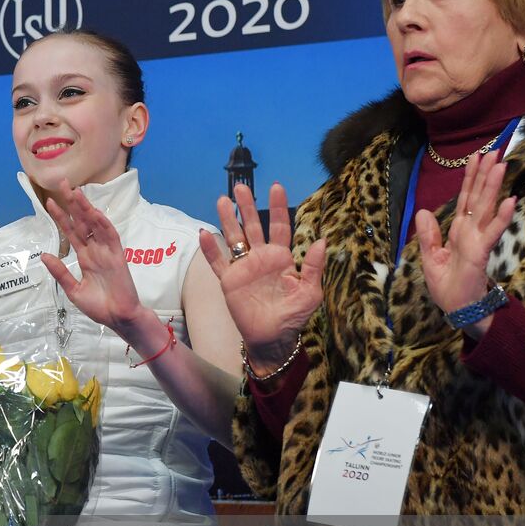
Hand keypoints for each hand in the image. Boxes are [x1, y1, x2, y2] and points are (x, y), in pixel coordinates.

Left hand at [41, 182, 154, 341]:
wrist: (118, 318)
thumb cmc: (99, 306)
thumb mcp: (73, 290)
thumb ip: (60, 272)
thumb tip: (44, 255)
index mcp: (85, 257)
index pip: (71, 232)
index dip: (61, 217)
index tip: (50, 202)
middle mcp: (95, 250)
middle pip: (82, 222)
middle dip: (72, 204)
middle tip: (62, 184)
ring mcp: (107, 252)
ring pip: (95, 225)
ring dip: (86, 209)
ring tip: (76, 193)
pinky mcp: (118, 257)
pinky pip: (111, 237)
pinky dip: (104, 224)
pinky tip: (95, 213)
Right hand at [201, 182, 324, 371]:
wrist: (273, 338)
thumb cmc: (294, 316)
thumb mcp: (311, 293)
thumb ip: (314, 267)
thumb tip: (320, 240)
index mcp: (282, 257)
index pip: (280, 226)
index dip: (278, 207)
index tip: (276, 187)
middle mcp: (261, 257)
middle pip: (253, 226)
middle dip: (248, 206)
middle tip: (242, 187)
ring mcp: (243, 268)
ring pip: (234, 238)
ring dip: (228, 220)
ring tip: (223, 200)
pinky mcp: (229, 281)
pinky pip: (218, 262)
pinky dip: (211, 249)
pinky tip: (204, 234)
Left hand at [415, 152, 515, 335]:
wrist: (457, 311)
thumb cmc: (448, 286)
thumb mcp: (430, 259)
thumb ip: (428, 235)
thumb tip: (422, 212)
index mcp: (458, 231)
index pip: (465, 199)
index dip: (470, 177)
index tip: (476, 156)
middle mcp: (470, 231)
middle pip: (478, 197)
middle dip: (485, 174)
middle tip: (495, 149)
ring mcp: (477, 241)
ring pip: (486, 209)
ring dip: (494, 187)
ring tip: (502, 165)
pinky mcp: (481, 253)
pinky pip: (491, 233)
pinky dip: (501, 217)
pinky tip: (510, 201)